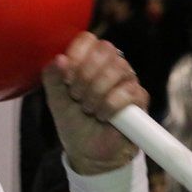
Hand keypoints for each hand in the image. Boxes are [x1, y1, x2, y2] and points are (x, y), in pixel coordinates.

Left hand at [42, 32, 147, 174]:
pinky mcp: (139, 97)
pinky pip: (127, 91)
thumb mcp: (56, 101)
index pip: (87, 39)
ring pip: (117, 69)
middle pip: (105, 50)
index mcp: (89, 61)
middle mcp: (111, 65)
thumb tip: (58, 58)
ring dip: (96, 92)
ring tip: (88, 109)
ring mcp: (127, 79)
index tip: (66, 78)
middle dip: (85, 75)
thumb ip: (52, 79)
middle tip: (76, 96)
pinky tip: (102, 116)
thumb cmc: (74, 123)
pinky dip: (109, 105)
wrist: (89, 152)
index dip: (76, 55)